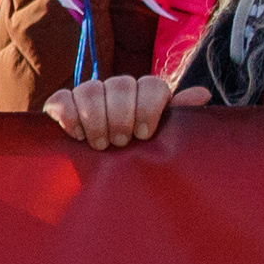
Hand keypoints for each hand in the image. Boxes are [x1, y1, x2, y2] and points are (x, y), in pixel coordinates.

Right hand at [44, 76, 206, 149]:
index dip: (149, 106)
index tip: (145, 134)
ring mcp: (87, 95)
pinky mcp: (61, 105)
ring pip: (90, 88)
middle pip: (121, 84)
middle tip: (121, 142)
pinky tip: (76, 135)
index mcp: (143, 96)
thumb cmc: (134, 159)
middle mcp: (116, 90)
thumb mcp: (158, 142)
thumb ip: (176, 118)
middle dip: (121, 116)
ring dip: (96, 119)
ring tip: (100, 145)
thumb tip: (202, 94)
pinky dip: (69, 115)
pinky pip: (62, 98)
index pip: (151, 84)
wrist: (96, 179)